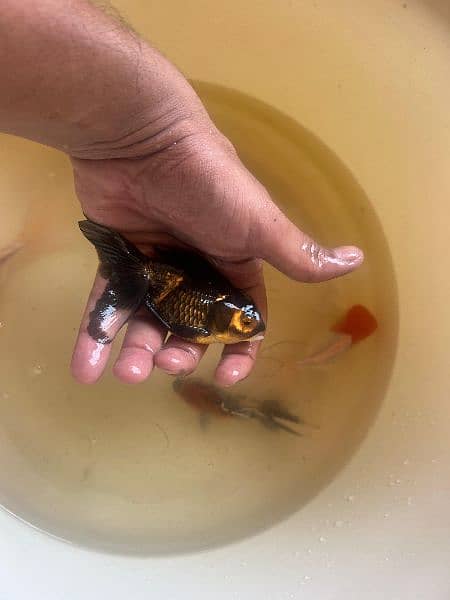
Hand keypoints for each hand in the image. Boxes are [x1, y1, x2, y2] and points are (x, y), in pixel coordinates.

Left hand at [70, 104, 362, 386]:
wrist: (141, 137)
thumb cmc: (207, 182)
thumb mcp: (257, 222)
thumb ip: (297, 253)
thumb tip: (357, 260)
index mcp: (233, 264)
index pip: (240, 318)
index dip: (237, 350)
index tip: (225, 375)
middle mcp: (195, 269)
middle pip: (189, 326)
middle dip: (180, 352)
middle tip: (165, 362)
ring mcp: (154, 265)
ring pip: (147, 321)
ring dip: (136, 352)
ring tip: (126, 373)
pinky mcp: (116, 259)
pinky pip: (106, 304)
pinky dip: (94, 338)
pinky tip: (85, 369)